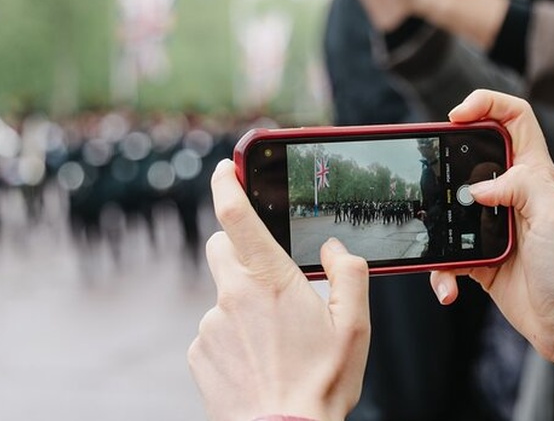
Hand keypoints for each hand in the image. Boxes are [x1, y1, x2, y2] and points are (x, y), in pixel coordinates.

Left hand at [188, 160, 369, 420]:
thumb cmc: (321, 384)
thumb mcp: (355, 326)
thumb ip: (349, 273)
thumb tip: (333, 249)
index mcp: (271, 280)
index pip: (236, 216)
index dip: (226, 184)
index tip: (225, 169)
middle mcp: (232, 296)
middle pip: (222, 248)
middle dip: (241, 251)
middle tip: (270, 280)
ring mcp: (210, 325)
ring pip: (223, 296)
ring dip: (243, 306)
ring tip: (274, 344)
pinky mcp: (198, 353)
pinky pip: (214, 331)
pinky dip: (232, 339)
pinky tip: (256, 363)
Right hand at [432, 90, 553, 369]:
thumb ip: (519, 185)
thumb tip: (477, 187)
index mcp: (534, 174)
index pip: (514, 118)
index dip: (486, 104)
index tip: (456, 115)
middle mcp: (511, 193)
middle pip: (470, 155)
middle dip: (444, 161)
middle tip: (429, 174)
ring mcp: (492, 224)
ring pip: (449, 206)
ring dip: (435, 224)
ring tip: (438, 242)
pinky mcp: (477, 256)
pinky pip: (445, 254)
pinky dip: (441, 272)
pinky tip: (449, 287)